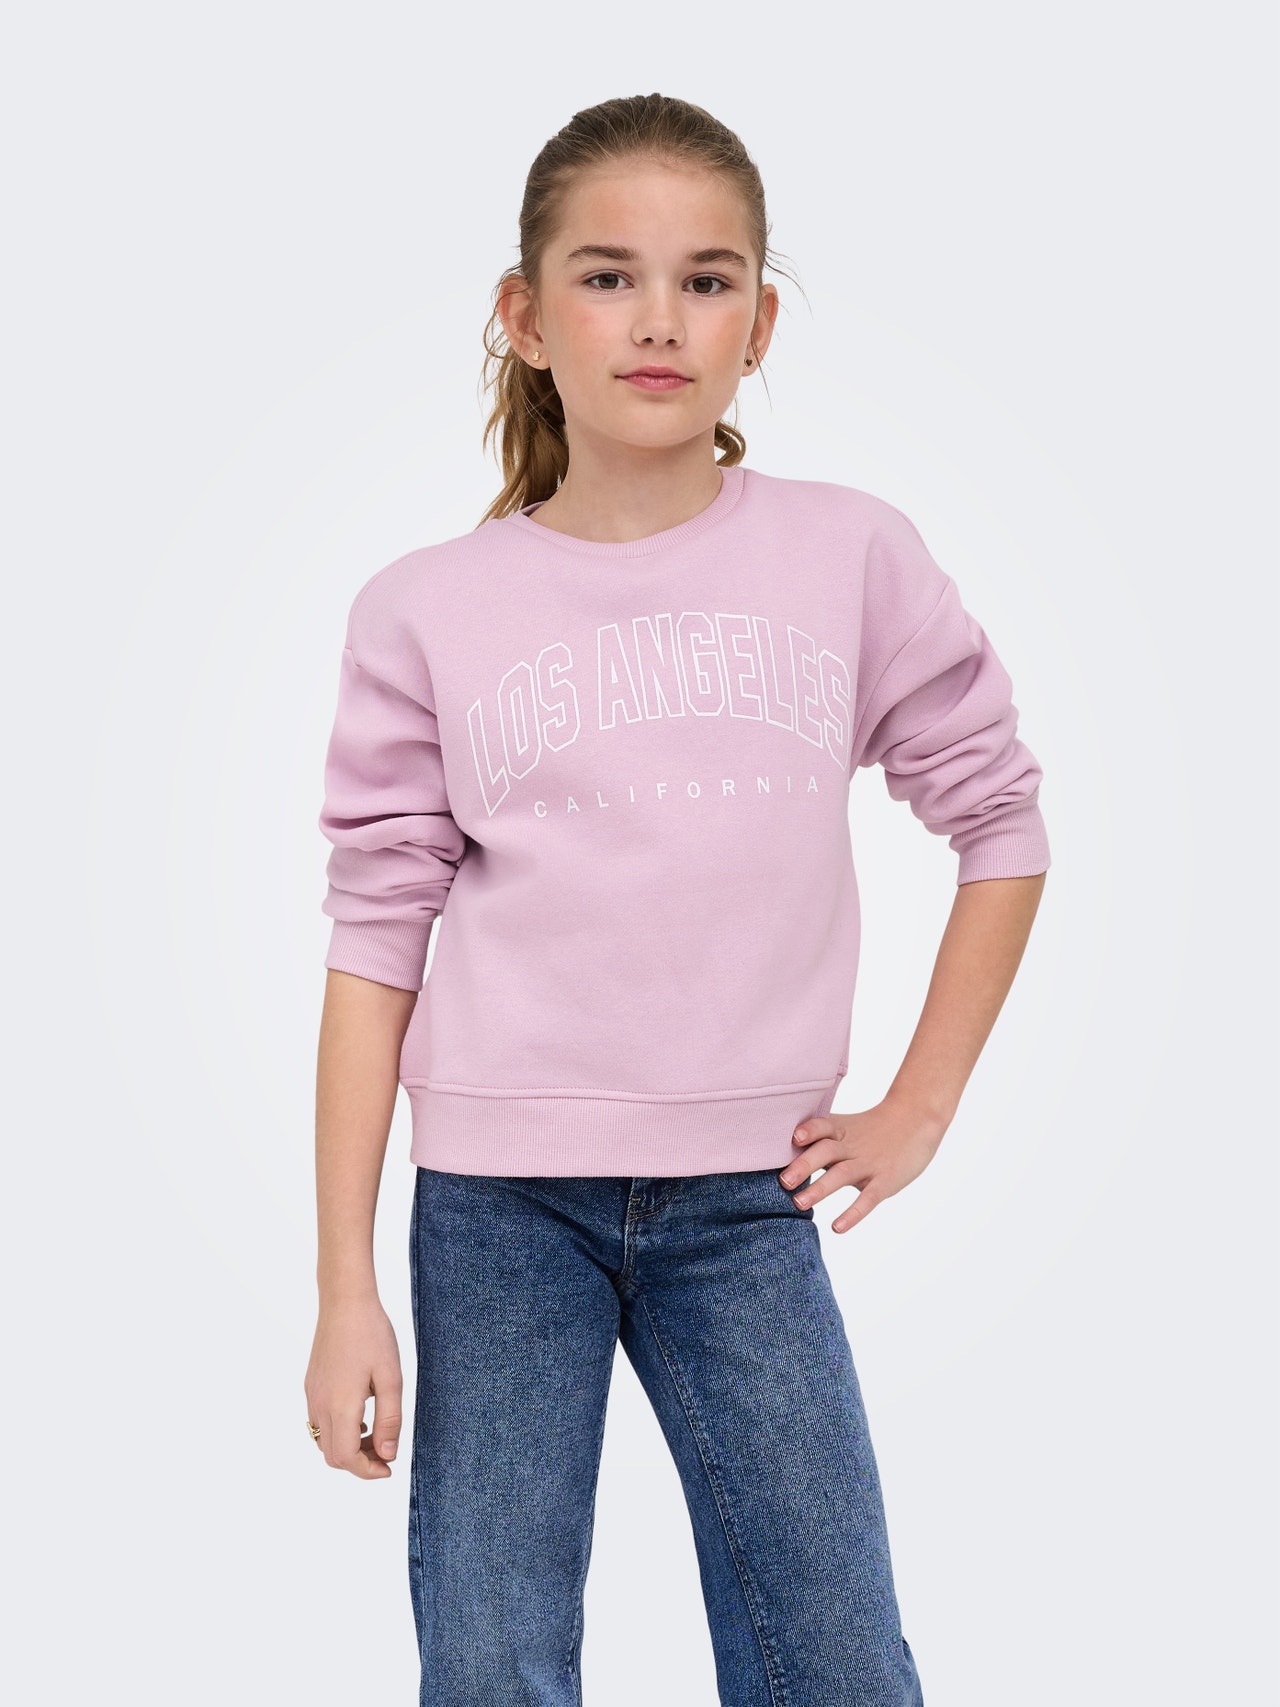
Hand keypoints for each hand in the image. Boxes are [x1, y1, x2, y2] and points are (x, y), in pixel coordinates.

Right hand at [304, 1296, 403, 1477]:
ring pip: (322, 1441)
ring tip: (374, 1435)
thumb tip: (387, 1455)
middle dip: (358, 1463)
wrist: (345, 1301)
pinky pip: (317, 1421)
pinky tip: (359, 1416)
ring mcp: (312, 1394)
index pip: (345, 1458)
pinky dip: (336, 1431)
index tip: (389, 1467)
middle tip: (385, 1453)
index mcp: (341, 1406)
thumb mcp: (391, 1378)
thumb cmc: (373, 1335)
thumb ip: (390, 1420)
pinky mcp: (311, 1384)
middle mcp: (320, 1404)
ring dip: (346, 1448)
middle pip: (332, 1455)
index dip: (367, 1471)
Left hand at [778, 1097, 949, 1232]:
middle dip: (804, 1165)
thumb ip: (821, 1140)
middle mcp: (851, 1145)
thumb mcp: (847, 1127)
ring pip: (842, 1175)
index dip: (808, 1131)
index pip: (821, 1127)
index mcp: (840, 1130)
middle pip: (825, 1151)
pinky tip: (837, 1227)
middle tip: (783, 1181)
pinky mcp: (886, 1181)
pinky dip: (852, 1213)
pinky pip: (868, 1199)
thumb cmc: (873, 1128)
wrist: (917, 1120)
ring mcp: (869, 1163)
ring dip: (819, 1189)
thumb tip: (782, 1154)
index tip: (793, 1138)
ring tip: (799, 1203)